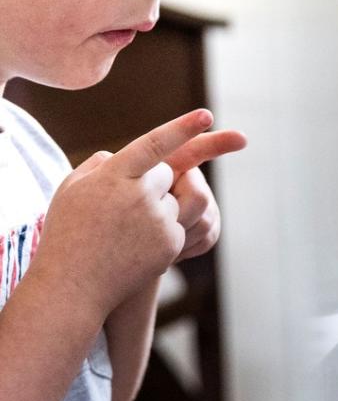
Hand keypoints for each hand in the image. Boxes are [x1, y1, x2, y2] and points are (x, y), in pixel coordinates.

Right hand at [34, 110, 243, 320]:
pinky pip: (180, 223)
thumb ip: (100, 164)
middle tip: (125, 204)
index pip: (154, 145)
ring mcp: (158, 222)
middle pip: (168, 173)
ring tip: (131, 223)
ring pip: (179, 198)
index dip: (182, 128)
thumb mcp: (72, 188)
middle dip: (153, 182)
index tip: (206, 115)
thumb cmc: (69, 231)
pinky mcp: (171, 244)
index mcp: (114, 176)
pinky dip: (163, 229)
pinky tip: (134, 244)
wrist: (73, 285)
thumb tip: (121, 155)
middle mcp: (139, 196)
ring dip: (163, 204)